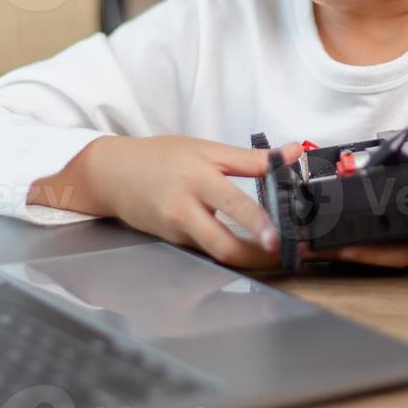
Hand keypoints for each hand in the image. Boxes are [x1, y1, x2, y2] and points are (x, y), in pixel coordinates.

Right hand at [30, 135, 302, 269]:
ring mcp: (178, 233)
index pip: (233, 204)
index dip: (257, 224)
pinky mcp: (175, 244)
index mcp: (197, 180)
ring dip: (248, 258)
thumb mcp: (206, 149)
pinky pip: (207, 252)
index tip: (276, 238)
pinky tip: (249, 250)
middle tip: (285, 255)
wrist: (113, 175)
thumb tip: (293, 152)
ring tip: (276, 255)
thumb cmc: (161, 157)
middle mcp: (185, 211)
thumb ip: (252, 158)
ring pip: (217, 254)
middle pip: (223, 246)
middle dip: (257, 257)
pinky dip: (230, 253)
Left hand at [306, 171, 407, 268]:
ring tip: (312, 242)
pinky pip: (382, 237)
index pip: (398, 254)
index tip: (339, 251)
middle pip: (378, 255)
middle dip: (343, 254)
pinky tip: (335, 231)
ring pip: (376, 248)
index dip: (368, 254)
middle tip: (309, 250)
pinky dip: (358, 235)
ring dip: (345, 246)